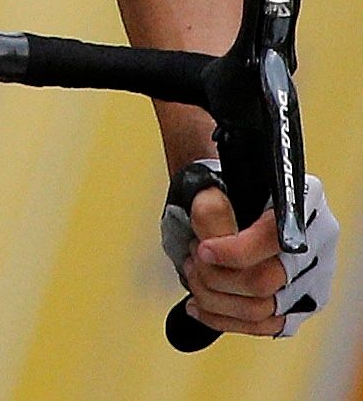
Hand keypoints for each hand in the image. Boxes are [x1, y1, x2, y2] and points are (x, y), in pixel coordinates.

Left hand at [167, 162, 336, 336]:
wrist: (231, 196)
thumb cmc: (224, 187)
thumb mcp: (215, 183)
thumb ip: (213, 208)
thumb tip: (210, 233)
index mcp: (303, 204)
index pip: (275, 242)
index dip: (233, 251)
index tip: (202, 249)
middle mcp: (317, 246)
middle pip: (264, 283)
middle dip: (215, 276)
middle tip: (194, 256)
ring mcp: (311, 280)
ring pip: (261, 311)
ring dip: (214, 298)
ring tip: (193, 274)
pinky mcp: (299, 306)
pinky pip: (263, 327)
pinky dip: (223, 319)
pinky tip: (197, 305)